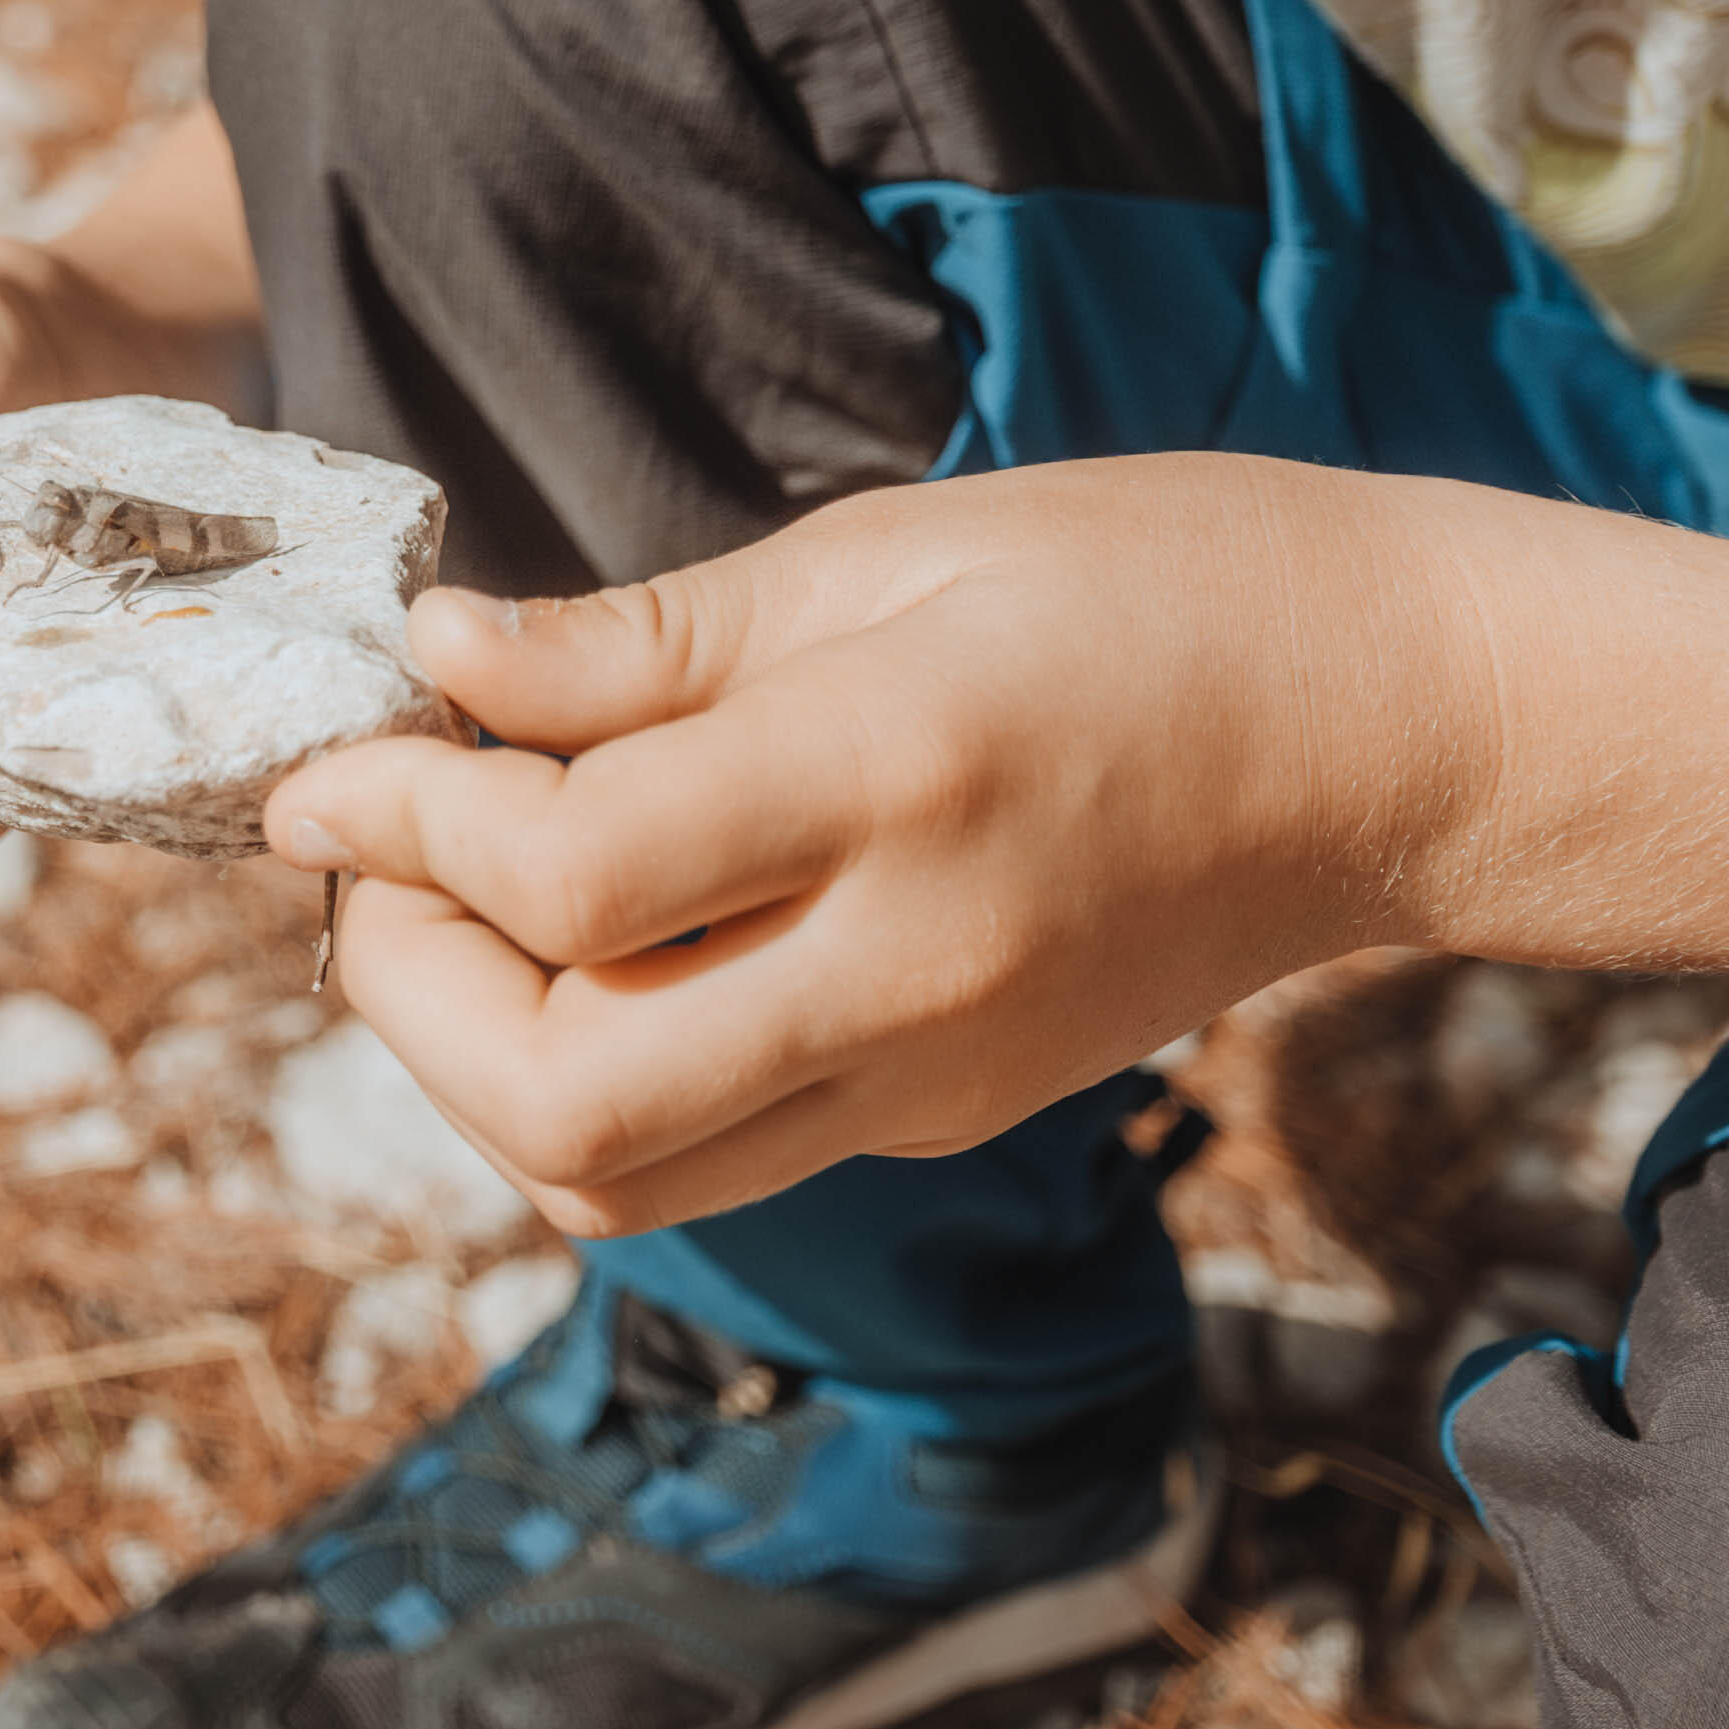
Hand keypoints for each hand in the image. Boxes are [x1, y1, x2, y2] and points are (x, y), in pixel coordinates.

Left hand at [261, 456, 1483, 1233]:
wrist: (1402, 737)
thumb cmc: (1161, 583)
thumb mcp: (896, 547)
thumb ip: (651, 640)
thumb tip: (439, 660)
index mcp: (895, 775)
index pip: (567, 875)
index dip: (398, 822)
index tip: (326, 756)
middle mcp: (909, 964)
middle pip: (561, 1100)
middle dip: (400, 990)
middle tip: (368, 857)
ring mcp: (932, 1072)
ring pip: (616, 1181)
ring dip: (475, 1072)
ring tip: (450, 913)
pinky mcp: (943, 1115)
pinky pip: (711, 1156)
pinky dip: (589, 1077)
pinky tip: (582, 944)